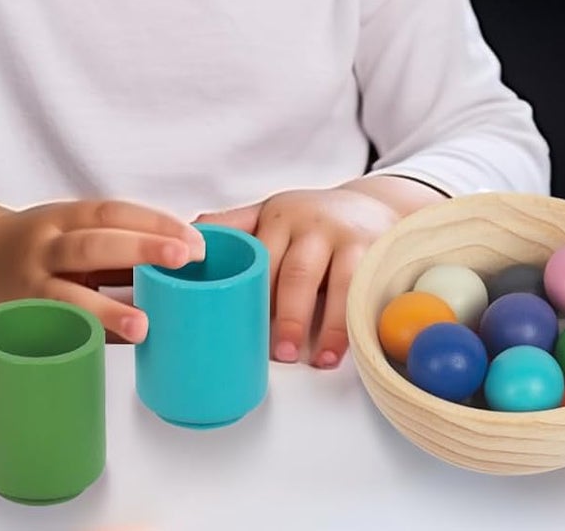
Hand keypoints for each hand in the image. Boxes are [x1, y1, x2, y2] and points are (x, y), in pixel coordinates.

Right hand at [0, 199, 205, 343]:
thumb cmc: (41, 247)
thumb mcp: (73, 230)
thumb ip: (118, 243)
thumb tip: (184, 257)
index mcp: (65, 217)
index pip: (111, 213)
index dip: (152, 223)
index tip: (193, 240)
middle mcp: (45, 246)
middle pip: (92, 244)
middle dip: (140, 248)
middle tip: (185, 259)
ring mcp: (31, 285)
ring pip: (68, 294)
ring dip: (108, 309)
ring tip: (144, 325)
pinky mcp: (23, 320)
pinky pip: (57, 329)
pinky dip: (85, 337)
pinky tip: (113, 347)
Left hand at [197, 182, 421, 369]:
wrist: (370, 204)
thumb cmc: (309, 220)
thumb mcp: (271, 213)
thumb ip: (233, 225)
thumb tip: (186, 236)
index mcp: (278, 216)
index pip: (260, 255)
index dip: (251, 293)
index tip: (238, 325)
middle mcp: (312, 224)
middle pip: (297, 272)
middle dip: (289, 315)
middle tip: (280, 354)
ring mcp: (348, 238)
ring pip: (339, 283)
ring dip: (329, 325)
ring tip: (319, 360)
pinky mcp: (378, 253)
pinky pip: (369, 291)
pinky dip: (360, 322)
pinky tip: (353, 348)